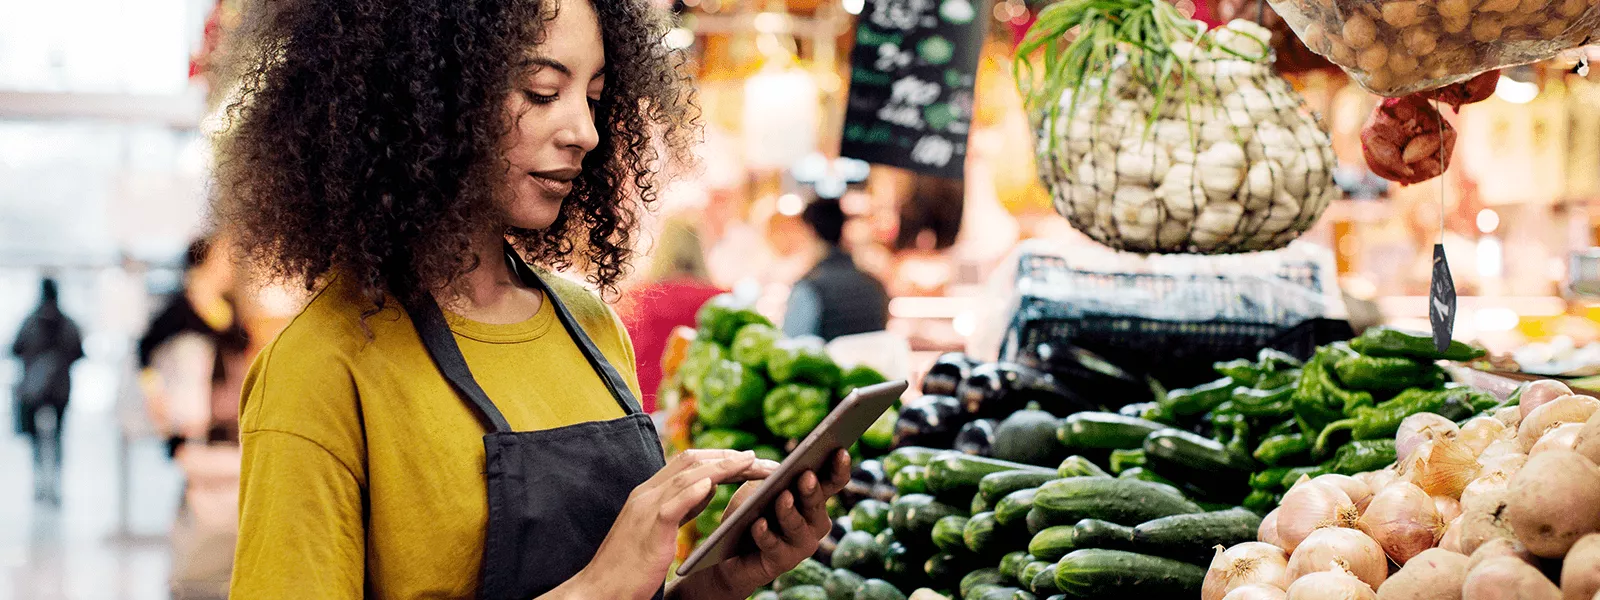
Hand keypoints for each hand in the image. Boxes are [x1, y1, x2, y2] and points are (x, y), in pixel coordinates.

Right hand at [575, 449, 776, 599]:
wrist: (600, 589)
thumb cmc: (630, 565)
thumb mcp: (659, 529)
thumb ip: (681, 506)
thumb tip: (708, 487)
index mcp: (649, 493)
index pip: (687, 462)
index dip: (719, 457)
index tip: (748, 458)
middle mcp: (647, 494)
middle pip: (691, 461)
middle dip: (729, 456)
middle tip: (761, 460)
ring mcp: (646, 509)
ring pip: (686, 476)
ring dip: (722, 467)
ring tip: (750, 462)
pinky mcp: (649, 530)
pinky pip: (672, 506)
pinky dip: (692, 492)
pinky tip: (712, 484)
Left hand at [689, 449, 851, 598]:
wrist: (730, 552)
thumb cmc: (750, 513)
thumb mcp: (760, 487)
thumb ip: (774, 476)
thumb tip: (781, 468)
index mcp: (814, 499)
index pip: (833, 482)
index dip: (839, 468)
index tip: (840, 450)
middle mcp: (814, 523)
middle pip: (817, 504)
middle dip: (811, 490)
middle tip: (806, 475)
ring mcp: (801, 544)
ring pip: (797, 526)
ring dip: (788, 511)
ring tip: (782, 497)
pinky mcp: (782, 562)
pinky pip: (774, 546)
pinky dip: (765, 534)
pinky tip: (758, 523)